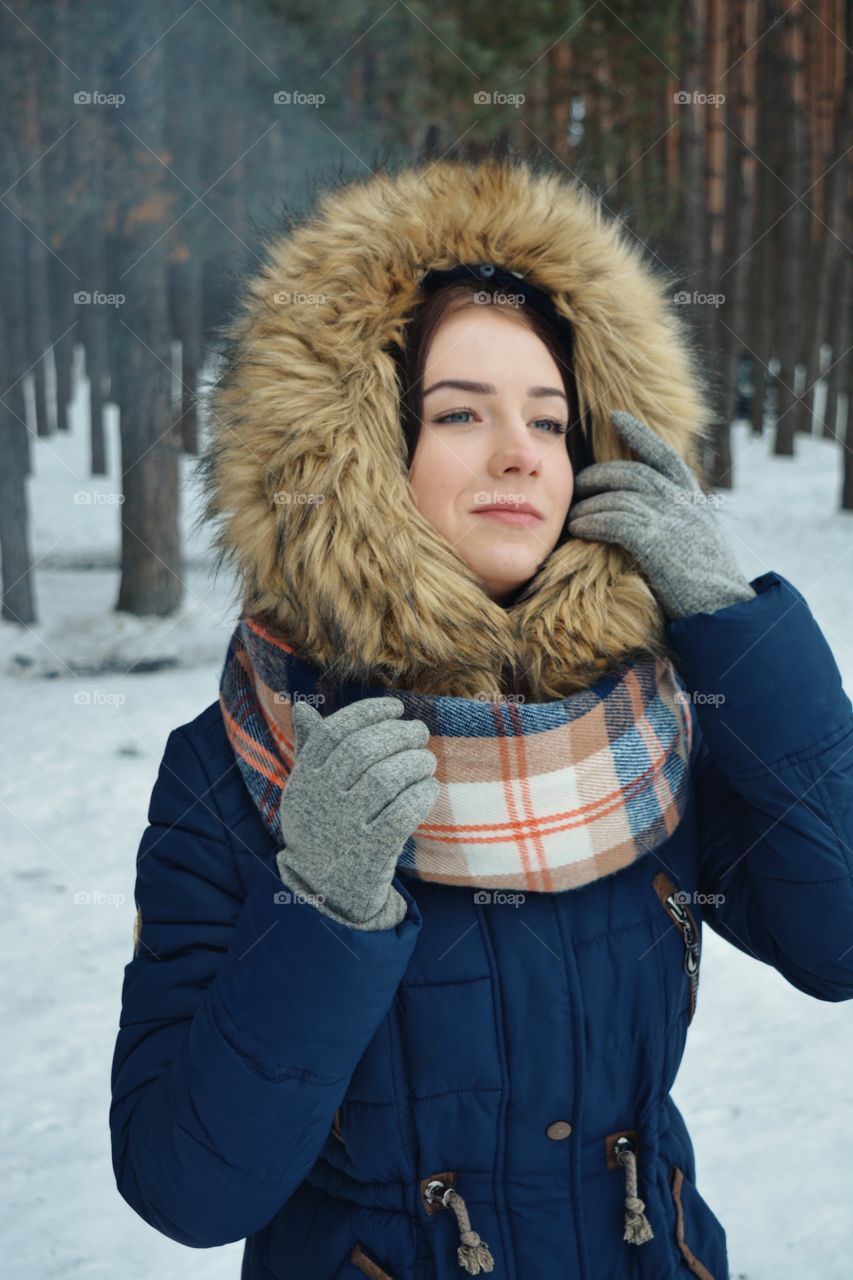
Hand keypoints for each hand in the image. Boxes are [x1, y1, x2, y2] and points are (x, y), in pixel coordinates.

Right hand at [276, 696, 438, 929]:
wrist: (326, 889)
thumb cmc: (324, 824)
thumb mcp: (307, 789)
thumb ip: (310, 749)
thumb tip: (304, 706)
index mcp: (304, 779)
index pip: (334, 732)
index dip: (368, 712)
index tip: (396, 707)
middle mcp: (320, 800)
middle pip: (363, 751)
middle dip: (398, 734)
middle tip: (419, 732)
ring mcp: (344, 828)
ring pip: (385, 780)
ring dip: (414, 763)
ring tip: (426, 761)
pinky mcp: (370, 854)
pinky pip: (402, 815)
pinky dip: (421, 796)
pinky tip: (429, 789)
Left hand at [566, 409, 755, 621]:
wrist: (725, 609)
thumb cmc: (708, 583)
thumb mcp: (700, 539)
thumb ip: (680, 518)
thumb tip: (655, 512)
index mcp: (693, 499)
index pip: (664, 455)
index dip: (639, 434)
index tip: (616, 415)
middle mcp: (682, 503)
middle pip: (632, 473)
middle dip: (600, 475)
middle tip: (579, 484)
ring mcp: (670, 520)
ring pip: (619, 497)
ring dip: (590, 505)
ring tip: (573, 515)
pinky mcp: (656, 543)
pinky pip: (615, 521)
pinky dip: (592, 521)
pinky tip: (578, 527)